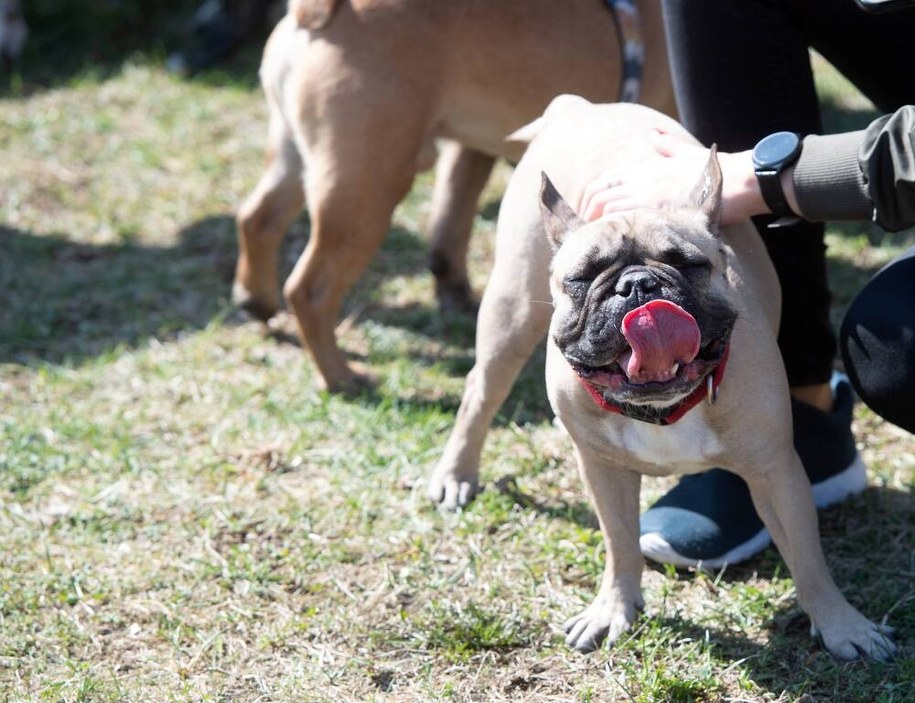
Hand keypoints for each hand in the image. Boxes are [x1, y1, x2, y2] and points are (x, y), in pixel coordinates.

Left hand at [578, 129, 765, 225]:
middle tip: (589, 232)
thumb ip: (666, 146)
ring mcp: (646, 194)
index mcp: (645, 167)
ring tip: (599, 240)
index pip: (604, 180)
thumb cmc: (713, 172)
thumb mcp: (687, 153)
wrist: (736, 181)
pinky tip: (613, 242)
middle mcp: (641, 179)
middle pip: (597, 194)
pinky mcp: (654, 210)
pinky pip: (621, 218)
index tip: (589, 214)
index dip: (590, 198)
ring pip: (604, 207)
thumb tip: (652, 135)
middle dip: (587, 213)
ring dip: (596, 224)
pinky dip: (612, 229)